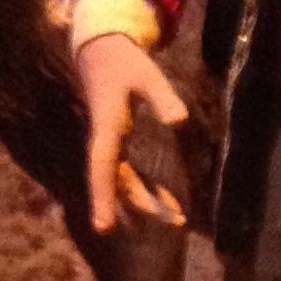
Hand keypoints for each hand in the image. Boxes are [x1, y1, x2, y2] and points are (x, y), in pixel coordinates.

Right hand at [75, 30, 189, 233]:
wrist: (102, 51)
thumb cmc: (124, 62)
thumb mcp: (146, 73)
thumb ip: (162, 96)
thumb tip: (179, 120)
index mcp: (107, 126)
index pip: (102, 167)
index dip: (102, 197)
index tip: (103, 229)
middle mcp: (104, 141)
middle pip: (119, 183)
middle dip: (144, 204)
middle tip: (176, 220)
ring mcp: (110, 146)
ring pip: (125, 184)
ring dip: (148, 202)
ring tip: (178, 217)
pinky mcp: (117, 147)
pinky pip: (129, 176)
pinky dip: (148, 190)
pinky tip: (169, 202)